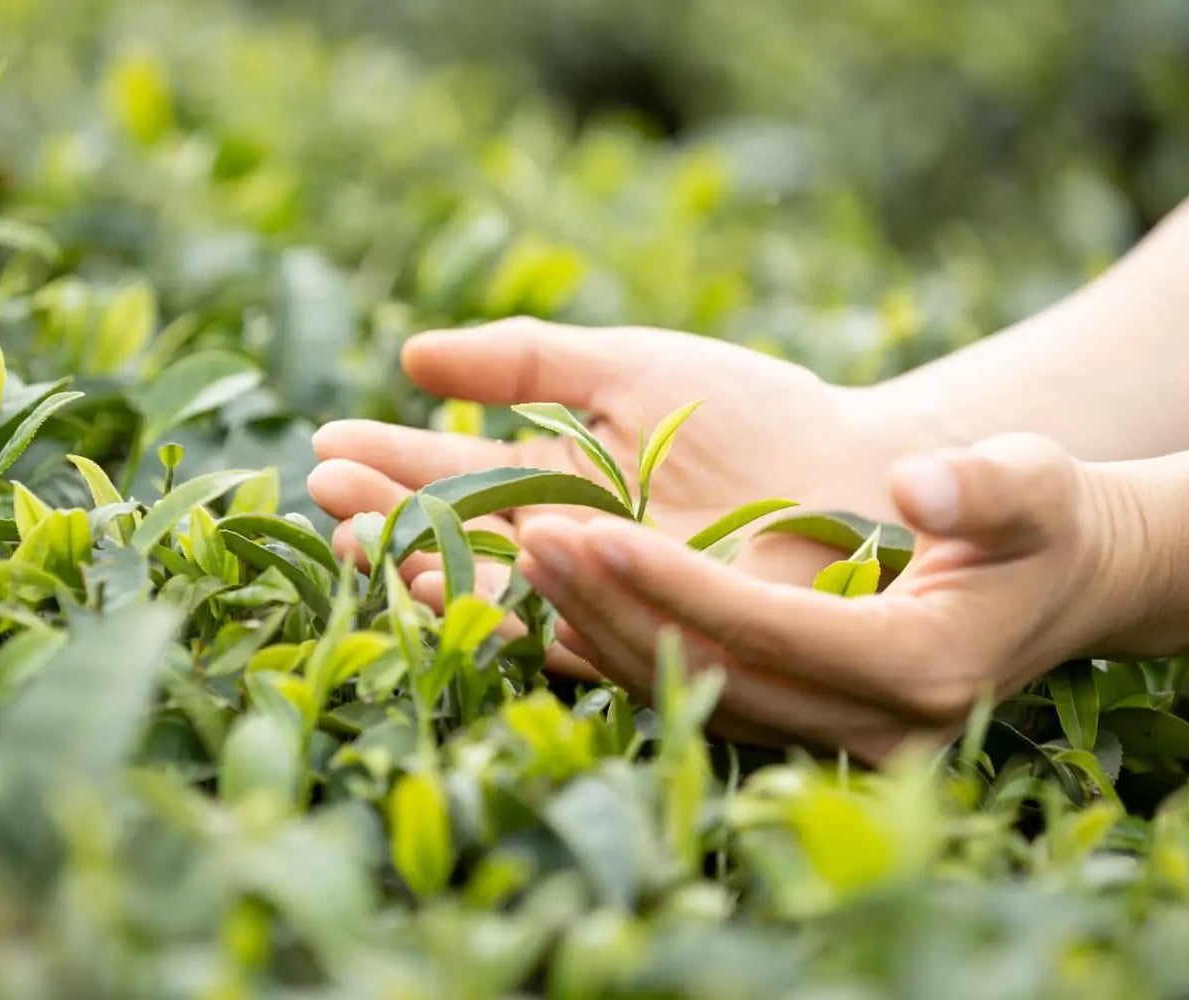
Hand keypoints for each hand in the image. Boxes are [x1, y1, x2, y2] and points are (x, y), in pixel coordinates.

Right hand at [308, 317, 916, 670]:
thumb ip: (526, 364)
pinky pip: (573, 634)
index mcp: (554, 484)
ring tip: (372, 538)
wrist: (863, 467)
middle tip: (326, 495)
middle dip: (389, 519)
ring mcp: (606, 600)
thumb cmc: (756, 412)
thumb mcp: (630, 368)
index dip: (389, 461)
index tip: (325, 442)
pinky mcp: (649, 640)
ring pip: (499, 592)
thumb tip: (412, 355)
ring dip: (431, 567)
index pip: (452, 476)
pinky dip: (518, 611)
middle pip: (457, 542)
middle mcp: (567, 551)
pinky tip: (466, 580)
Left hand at [509, 433, 1153, 762]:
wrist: (1067, 585)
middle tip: (530, 539)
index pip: (765, 629)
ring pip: (697, 696)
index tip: (584, 528)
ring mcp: (842, 743)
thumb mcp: (1037, 485)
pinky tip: (571, 606)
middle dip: (613, 607)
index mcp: (920, 665)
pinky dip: (634, 655)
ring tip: (533, 560)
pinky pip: (706, 699)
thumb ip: (988, 485)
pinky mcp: (814, 731)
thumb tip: (921, 483)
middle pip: (713, 673)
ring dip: (607, 633)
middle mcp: (874, 727)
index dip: (669, 582)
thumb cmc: (1046, 523)